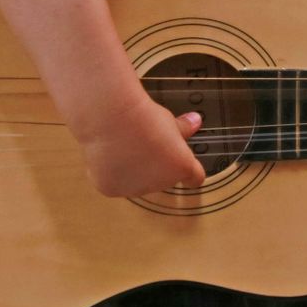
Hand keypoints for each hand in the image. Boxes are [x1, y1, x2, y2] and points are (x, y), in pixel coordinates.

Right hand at [78, 94, 206, 196]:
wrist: (113, 119)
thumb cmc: (143, 116)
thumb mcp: (169, 120)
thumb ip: (183, 128)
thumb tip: (196, 121)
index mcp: (182, 167)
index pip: (194, 178)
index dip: (188, 169)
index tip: (179, 161)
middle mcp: (162, 183)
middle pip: (163, 178)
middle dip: (157, 165)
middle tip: (145, 145)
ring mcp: (137, 189)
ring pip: (139, 183)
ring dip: (135, 171)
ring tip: (125, 147)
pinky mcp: (113, 189)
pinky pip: (116, 182)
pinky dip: (113, 172)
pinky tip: (110, 155)